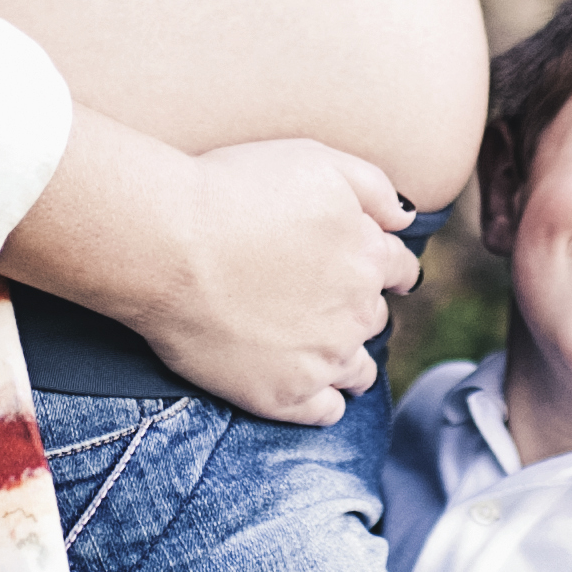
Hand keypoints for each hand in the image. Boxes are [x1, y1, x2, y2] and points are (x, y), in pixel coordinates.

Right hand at [135, 136, 414, 423]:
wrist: (166, 244)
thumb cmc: (232, 191)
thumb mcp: (315, 159)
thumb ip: (374, 187)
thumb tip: (405, 218)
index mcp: (368, 257)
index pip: (400, 268)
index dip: (384, 265)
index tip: (365, 266)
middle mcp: (356, 313)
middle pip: (374, 317)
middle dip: (354, 306)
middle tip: (314, 295)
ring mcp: (322, 360)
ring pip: (358, 370)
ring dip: (344, 355)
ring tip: (310, 343)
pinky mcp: (283, 396)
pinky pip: (327, 412)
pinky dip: (321, 399)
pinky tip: (299, 380)